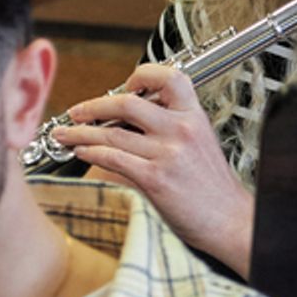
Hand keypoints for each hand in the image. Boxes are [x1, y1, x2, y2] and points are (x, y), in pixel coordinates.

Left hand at [48, 63, 254, 274]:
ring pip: (111, 134)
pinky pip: (112, 158)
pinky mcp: (155, 178)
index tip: (124, 85)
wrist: (231, 220)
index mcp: (195, 117)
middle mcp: (182, 130)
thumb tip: (130, 121)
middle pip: (126, 103)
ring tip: (66, 134)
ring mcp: (168, 153)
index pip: (168, 77)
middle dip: (93, 106)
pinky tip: (82, 152)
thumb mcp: (200, 144)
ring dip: (81, 132)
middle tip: (77, 111)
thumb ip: (170, 127)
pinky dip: (91, 153)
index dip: (141, 76)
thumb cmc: (213, 188)